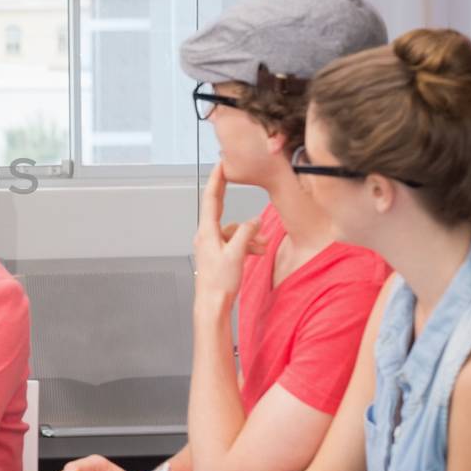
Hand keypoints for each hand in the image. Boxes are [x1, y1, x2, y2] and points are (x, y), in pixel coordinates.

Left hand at [192, 164, 260, 303]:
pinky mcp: (217, 255)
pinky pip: (233, 243)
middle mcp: (206, 235)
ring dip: (249, 236)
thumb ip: (246, 234)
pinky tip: (258, 252)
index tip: (220, 165)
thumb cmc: (220, 282)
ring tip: (264, 246)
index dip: (217, 180)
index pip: (212, 199)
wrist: (212, 305)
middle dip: (233, 201)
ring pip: (233, 231)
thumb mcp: (236, 254)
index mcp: (207, 232)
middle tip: (234, 179)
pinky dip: (246, 244)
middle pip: (221, 211)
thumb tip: (254, 221)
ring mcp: (211, 245)